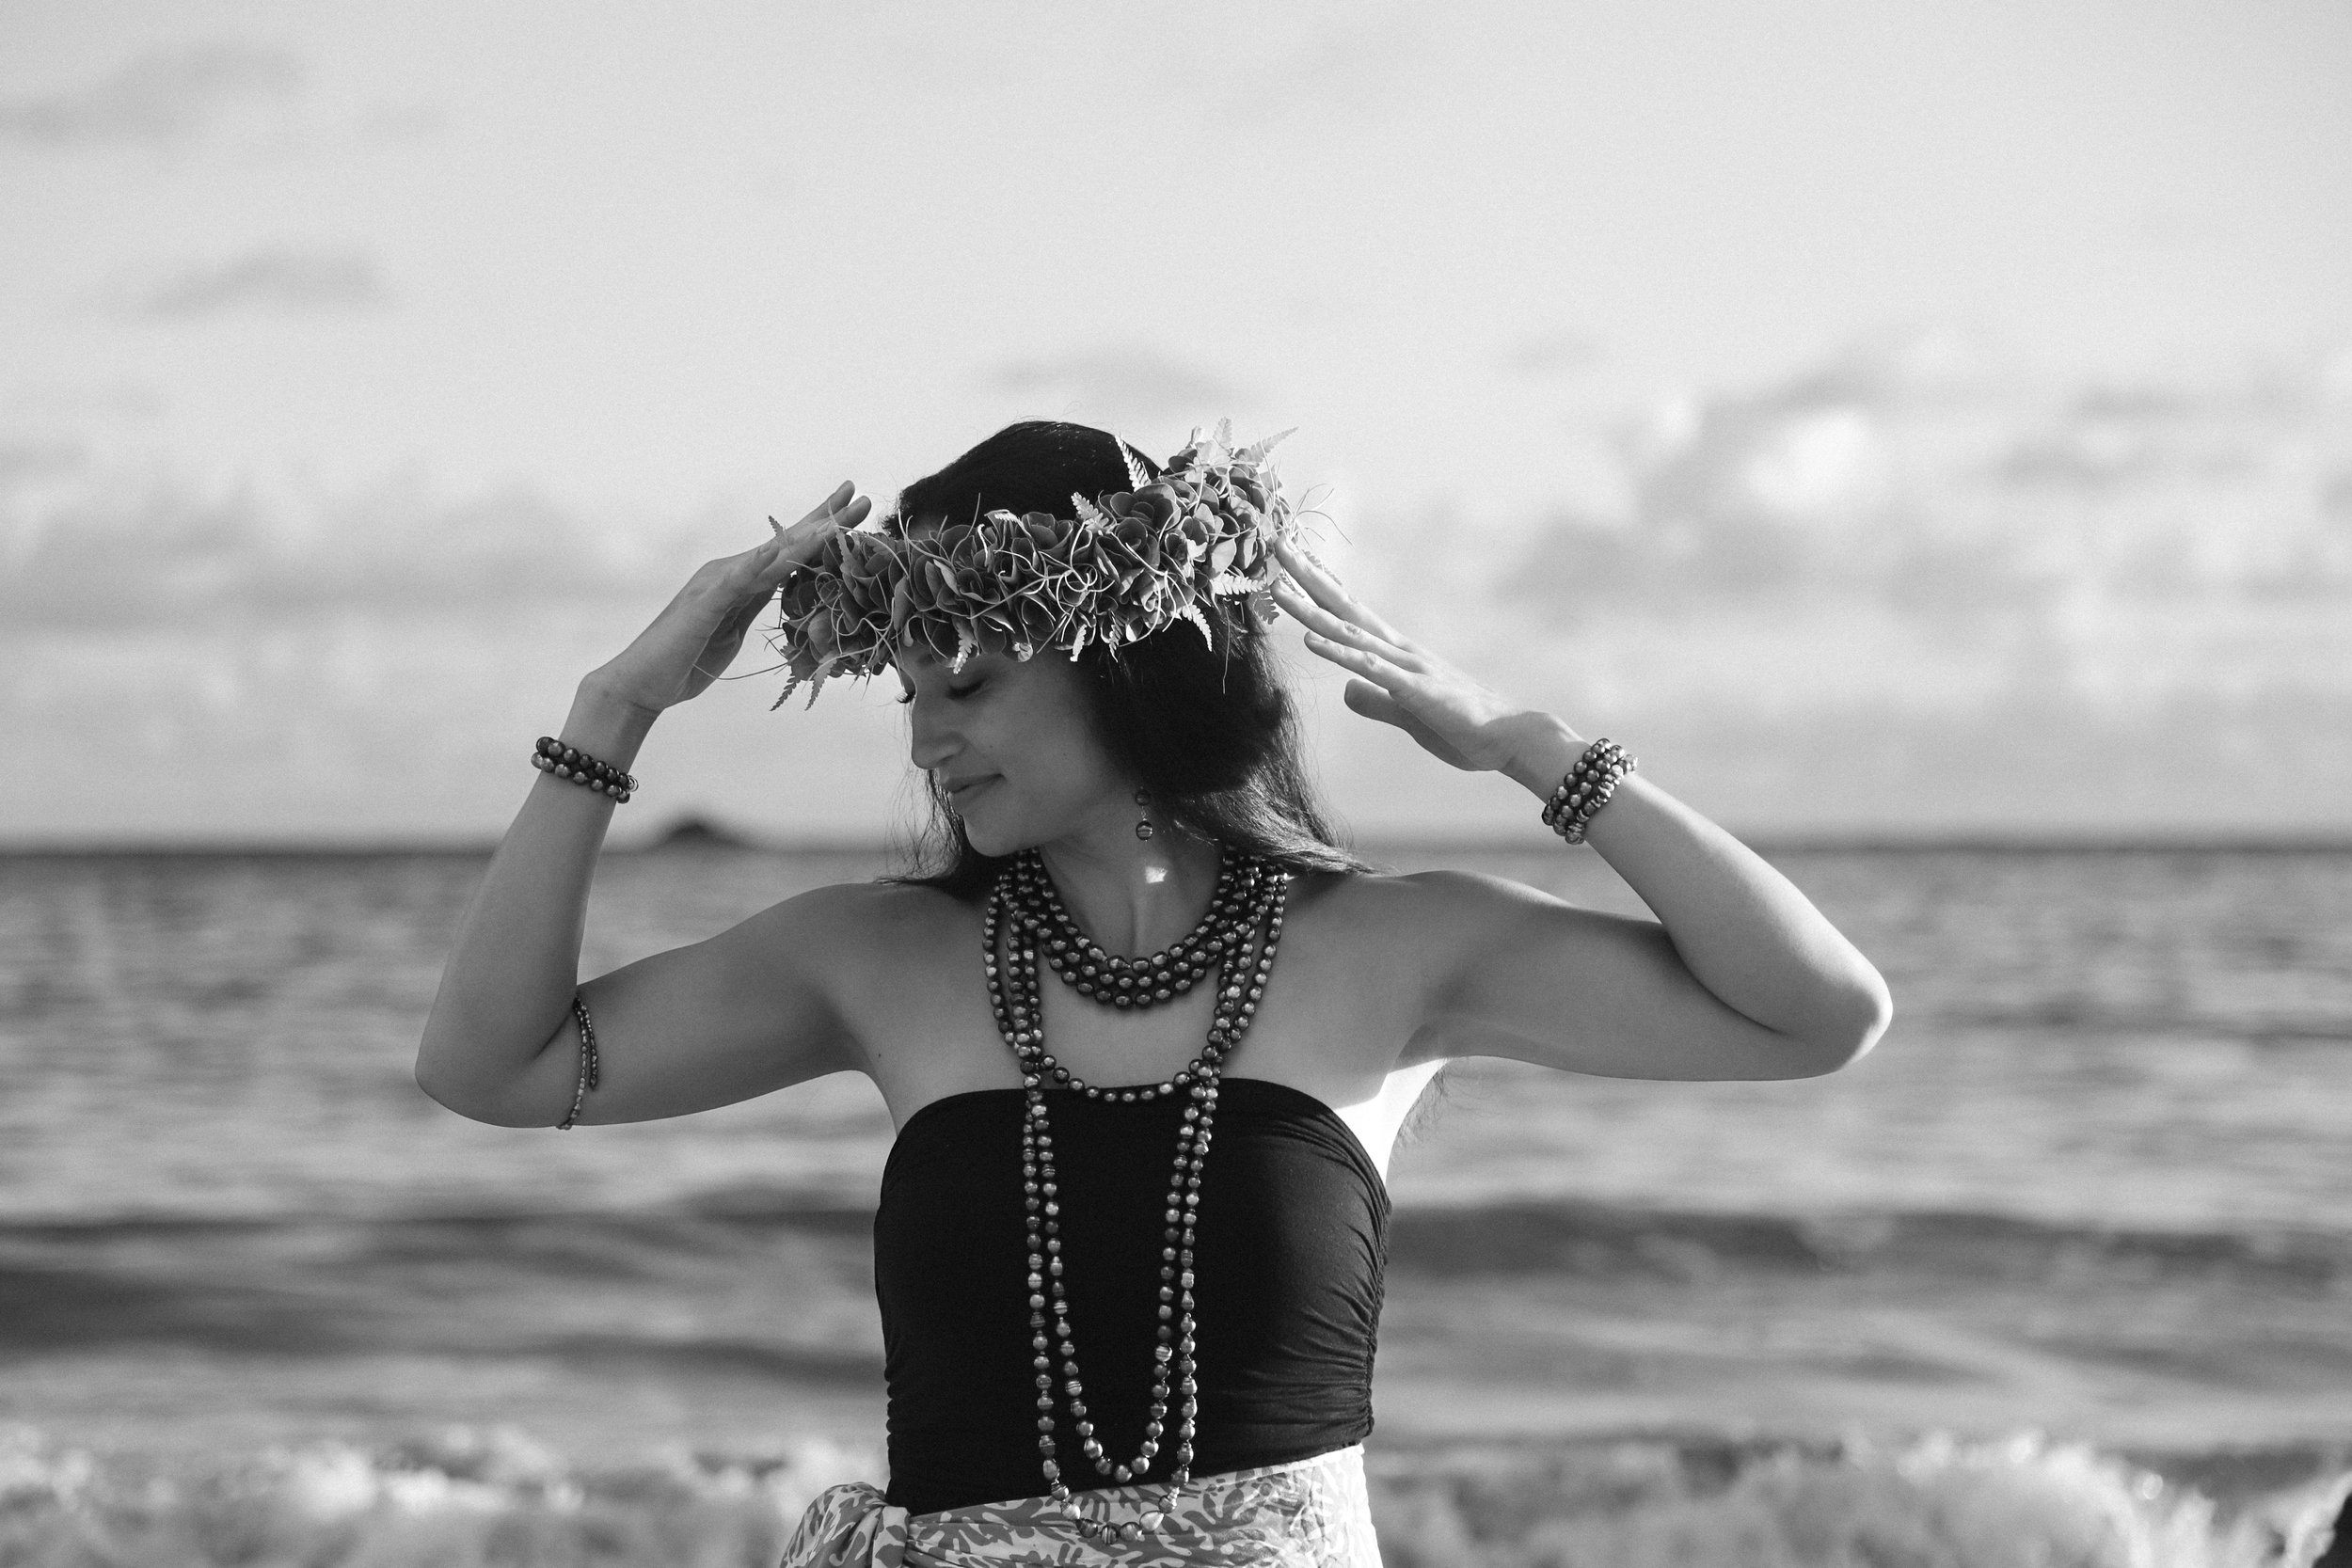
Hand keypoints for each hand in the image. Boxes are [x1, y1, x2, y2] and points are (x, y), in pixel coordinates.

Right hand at [587, 481, 871, 715]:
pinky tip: (782, 550)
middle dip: (824, 519)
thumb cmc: (687, 661)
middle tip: (860, 495)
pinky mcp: (704, 603)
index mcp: (740, 579)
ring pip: (769, 556)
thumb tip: (785, 592)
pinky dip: (759, 564)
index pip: (788, 550)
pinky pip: (736, 581)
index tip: (855, 509)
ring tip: (838, 521)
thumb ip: (755, 603)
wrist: (642, 684)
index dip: (822, 529)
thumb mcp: (734, 628)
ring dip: (805, 538)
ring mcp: (715, 583)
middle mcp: (729, 572)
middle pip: (785, 542)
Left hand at [1269, 536, 1565, 775]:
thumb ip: (1375, 701)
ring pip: (1349, 631)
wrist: (1511, 738)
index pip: (1349, 613)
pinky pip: (1370, 668)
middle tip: (1277, 543)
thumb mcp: (1407, 715)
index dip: (1319, 588)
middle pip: (1343, 607)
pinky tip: (1310, 641)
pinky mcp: (1415, 690)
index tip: (1290, 562)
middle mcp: (1398, 650)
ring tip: (1278, 586)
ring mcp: (1406, 667)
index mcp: (1395, 655)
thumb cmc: (1463, 727)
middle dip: (1308, 577)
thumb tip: (1347, 691)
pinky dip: (1339, 652)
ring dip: (1311, 609)